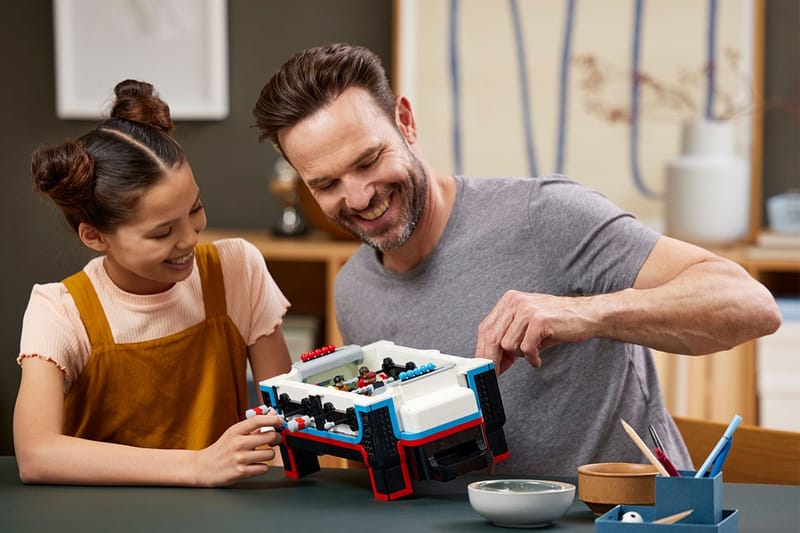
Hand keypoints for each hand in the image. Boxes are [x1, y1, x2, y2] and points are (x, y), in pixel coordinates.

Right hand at [193, 413, 283, 486]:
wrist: (203, 467)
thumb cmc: (221, 449)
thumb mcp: (234, 432)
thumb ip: (254, 424)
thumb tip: (272, 414)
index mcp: (236, 431)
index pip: (258, 421)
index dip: (273, 419)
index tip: (280, 421)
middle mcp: (238, 443)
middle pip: (269, 436)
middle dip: (275, 438)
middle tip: (273, 440)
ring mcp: (239, 458)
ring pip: (269, 454)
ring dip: (269, 454)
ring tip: (261, 454)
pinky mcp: (241, 472)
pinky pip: (263, 468)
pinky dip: (262, 467)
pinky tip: (254, 464)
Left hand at [474, 290, 595, 373]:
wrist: (587, 314)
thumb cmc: (557, 321)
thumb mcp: (527, 326)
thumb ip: (508, 338)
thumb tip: (493, 361)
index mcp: (509, 301)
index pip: (486, 328)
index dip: (482, 350)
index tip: (483, 366)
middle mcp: (515, 302)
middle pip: (492, 337)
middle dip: (492, 359)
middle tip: (495, 373)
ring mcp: (527, 310)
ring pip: (508, 344)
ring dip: (520, 355)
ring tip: (532, 352)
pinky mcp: (539, 320)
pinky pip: (526, 348)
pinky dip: (531, 358)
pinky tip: (537, 358)